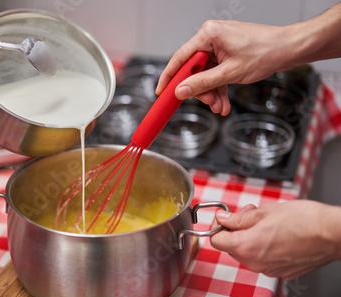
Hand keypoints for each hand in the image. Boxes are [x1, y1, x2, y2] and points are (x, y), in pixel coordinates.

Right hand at [155, 20, 294, 114]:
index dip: (169, 77)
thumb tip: (181, 91)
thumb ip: (202, 83)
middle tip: (207, 103)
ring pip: (205, 74)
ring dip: (211, 93)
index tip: (162, 91)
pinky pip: (215, 73)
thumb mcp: (230, 73)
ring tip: (220, 107)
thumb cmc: (265, 52)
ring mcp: (219, 45)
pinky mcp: (226, 53)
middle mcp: (211, 37)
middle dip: (200, 90)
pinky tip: (223, 102)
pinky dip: (219, 88)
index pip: (180, 58)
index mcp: (209, 34)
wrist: (289, 49)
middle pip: (193, 69)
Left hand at [210, 200, 340, 279]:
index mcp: (246, 247)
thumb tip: (221, 218)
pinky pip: (264, 260)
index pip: (215, 241)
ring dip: (251, 238)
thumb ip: (237, 218)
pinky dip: (266, 247)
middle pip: (231, 247)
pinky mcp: (282, 272)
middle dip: (236, 230)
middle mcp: (255, 263)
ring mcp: (269, 270)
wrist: (332, 234)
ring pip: (248, 253)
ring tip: (268, 223)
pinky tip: (279, 235)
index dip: (218, 226)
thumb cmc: (303, 220)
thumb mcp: (263, 211)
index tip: (226, 217)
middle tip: (250, 213)